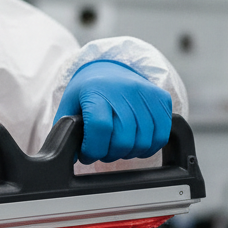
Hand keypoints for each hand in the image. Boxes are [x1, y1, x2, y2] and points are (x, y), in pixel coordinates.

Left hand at [54, 60, 170, 163]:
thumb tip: (67, 158)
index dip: (93, 149)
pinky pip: (161, 135)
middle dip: (110, 154)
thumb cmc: (87, 93)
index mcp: (96, 90)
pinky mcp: (161, 98)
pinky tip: (135, 144)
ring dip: (129, 153)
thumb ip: (66, 131)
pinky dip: (149, 148)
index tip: (87, 154)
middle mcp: (123, 89)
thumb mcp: (69, 107)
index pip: (100, 126)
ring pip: (144, 141)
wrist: (109, 69)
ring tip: (117, 146)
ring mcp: (145, 92)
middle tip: (102, 151)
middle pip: (123, 138)